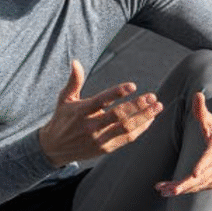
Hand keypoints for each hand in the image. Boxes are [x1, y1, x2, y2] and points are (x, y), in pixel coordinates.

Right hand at [38, 60, 161, 166]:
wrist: (54, 148)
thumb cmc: (62, 119)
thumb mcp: (65, 99)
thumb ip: (74, 81)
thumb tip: (75, 62)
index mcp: (81, 111)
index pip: (101, 100)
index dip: (117, 92)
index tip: (133, 86)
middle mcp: (90, 126)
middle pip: (118, 115)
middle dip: (137, 105)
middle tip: (152, 96)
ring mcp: (99, 139)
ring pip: (126, 128)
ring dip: (144, 117)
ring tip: (157, 106)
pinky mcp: (106, 148)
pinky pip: (127, 138)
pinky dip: (141, 128)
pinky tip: (150, 119)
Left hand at [155, 91, 211, 195]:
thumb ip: (201, 110)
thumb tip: (197, 94)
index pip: (209, 159)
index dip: (202, 167)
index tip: (193, 174)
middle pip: (201, 178)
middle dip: (183, 185)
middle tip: (167, 190)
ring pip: (197, 186)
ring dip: (180, 189)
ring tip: (162, 190)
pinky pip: (198, 188)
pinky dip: (184, 190)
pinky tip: (168, 191)